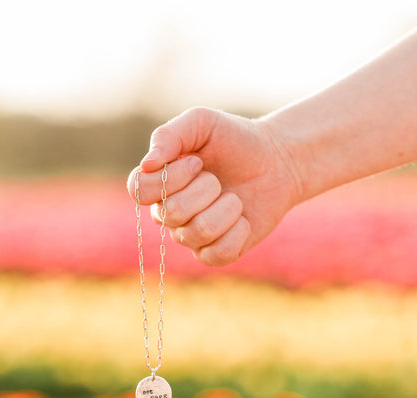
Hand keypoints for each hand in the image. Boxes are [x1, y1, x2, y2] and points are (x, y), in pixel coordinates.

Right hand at [127, 107, 302, 265]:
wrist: (277, 161)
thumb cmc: (236, 140)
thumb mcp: (202, 123)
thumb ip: (170, 135)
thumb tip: (148, 164)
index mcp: (159, 183)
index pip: (139, 190)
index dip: (170, 178)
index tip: (197, 161)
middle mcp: (168, 213)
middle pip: (171, 213)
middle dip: (206, 189)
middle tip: (219, 179)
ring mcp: (191, 236)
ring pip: (197, 233)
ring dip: (226, 209)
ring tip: (235, 198)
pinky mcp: (215, 253)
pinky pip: (216, 255)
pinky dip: (237, 234)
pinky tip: (244, 220)